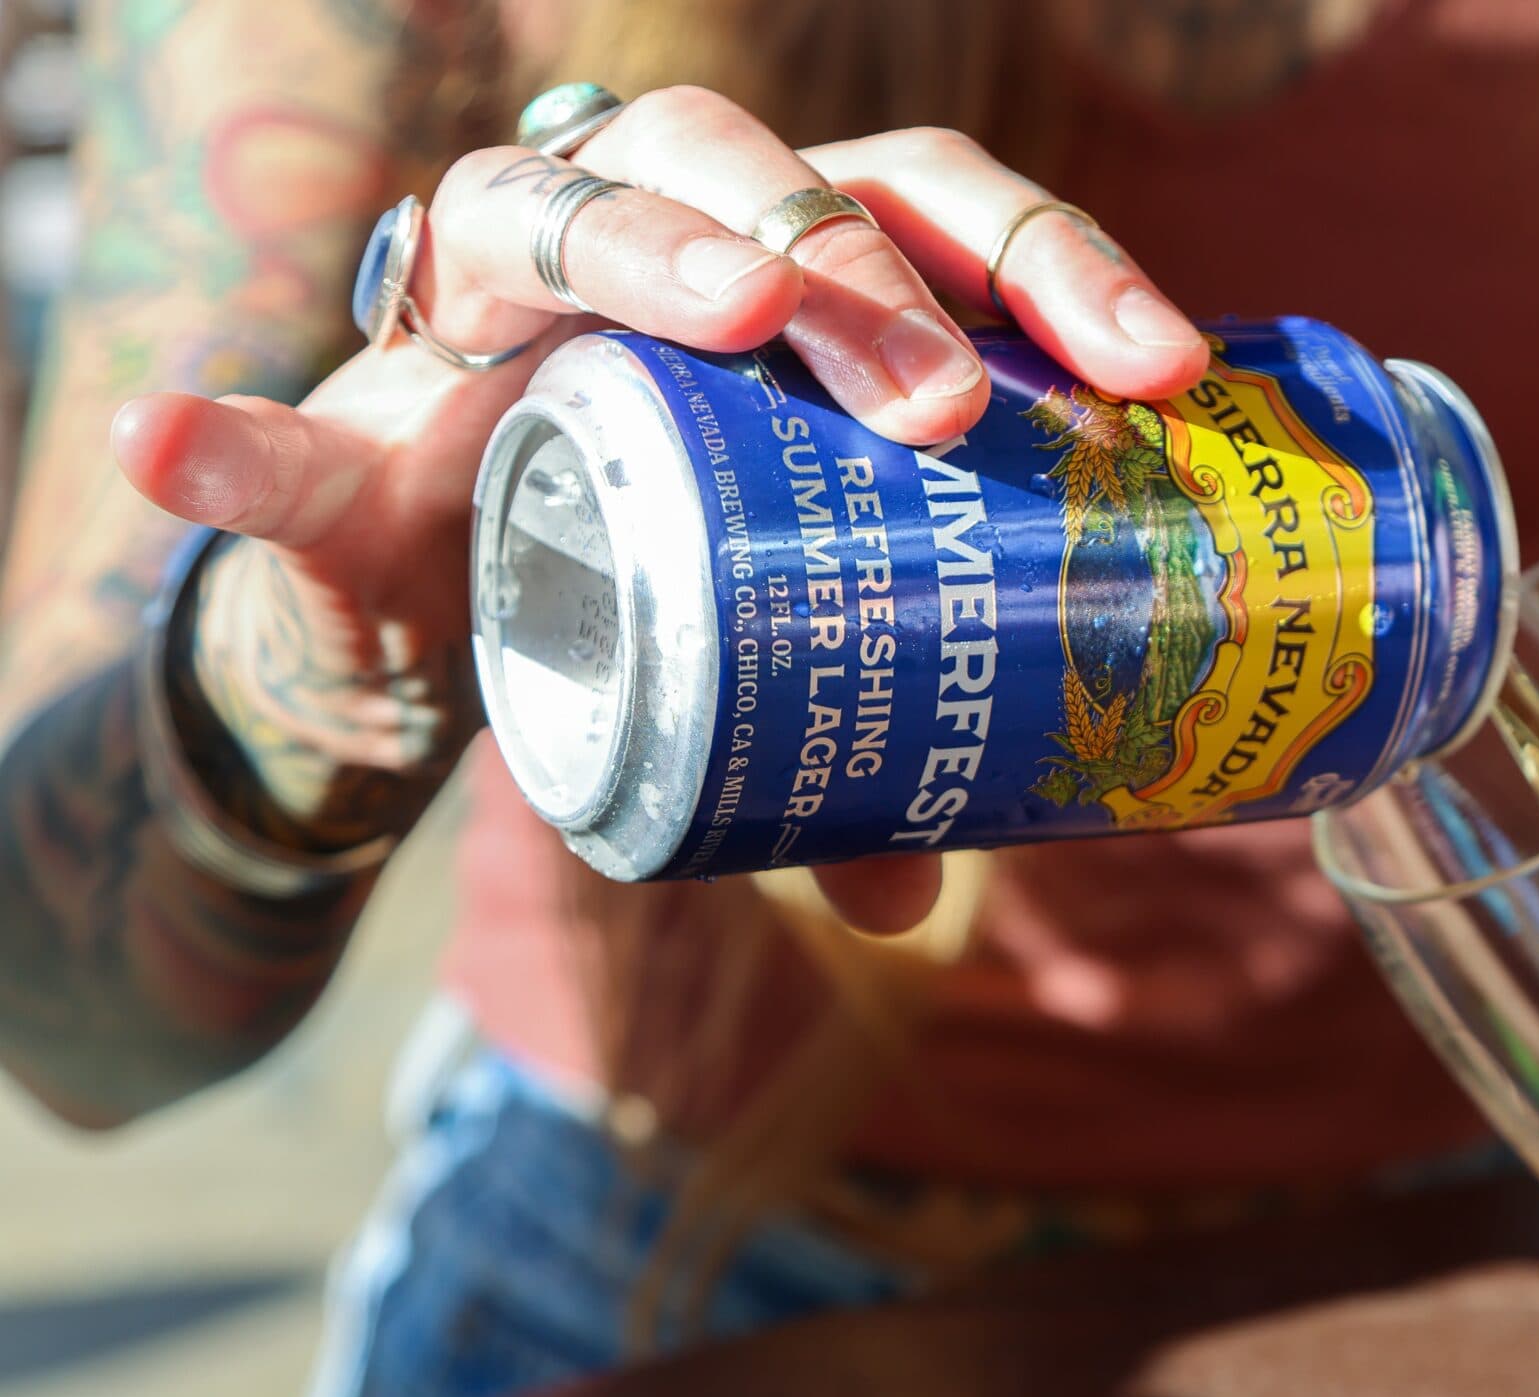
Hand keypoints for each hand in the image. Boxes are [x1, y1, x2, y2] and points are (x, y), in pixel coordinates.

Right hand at [109, 89, 1208, 921]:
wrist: (431, 606)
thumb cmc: (639, 573)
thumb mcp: (760, 642)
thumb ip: (843, 741)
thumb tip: (934, 893)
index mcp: (775, 274)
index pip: (924, 204)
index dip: (1045, 265)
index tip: (1156, 369)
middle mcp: (635, 237)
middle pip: (759, 170)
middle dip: (858, 266)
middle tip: (939, 402)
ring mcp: (478, 306)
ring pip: (542, 206)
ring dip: (644, 247)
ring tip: (728, 315)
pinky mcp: (344, 427)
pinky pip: (283, 432)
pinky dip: (235, 447)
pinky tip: (191, 445)